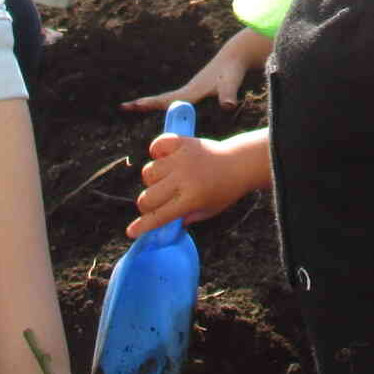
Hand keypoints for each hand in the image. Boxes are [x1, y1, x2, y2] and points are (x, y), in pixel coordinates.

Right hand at [121, 26, 272, 111]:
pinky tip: (169, 107)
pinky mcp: (200, 89)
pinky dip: (169, 103)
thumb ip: (229, 94)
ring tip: (140, 106)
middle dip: (144, 103)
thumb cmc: (233, 70)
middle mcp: (189, 89)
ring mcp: (194, 89)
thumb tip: (228, 106)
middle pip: (163, 99)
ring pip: (171, 99)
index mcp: (191, 91)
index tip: (129, 105)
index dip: (148, 104)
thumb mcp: (231, 83)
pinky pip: (181, 100)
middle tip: (124, 106)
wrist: (237, 54)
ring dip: (155, 103)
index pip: (165, 100)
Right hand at [127, 129, 272, 236]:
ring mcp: (181, 159)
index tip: (131, 231)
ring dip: (152, 179)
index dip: (142, 226)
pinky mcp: (183, 142)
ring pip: (148, 172)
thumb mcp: (208, 210)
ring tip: (165, 179)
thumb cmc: (225, 190)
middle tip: (155, 202)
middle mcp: (183, 179)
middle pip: (147, 197)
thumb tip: (162, 224)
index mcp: (190, 199)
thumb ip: (185, 218)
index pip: (159, 217)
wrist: (241, 163)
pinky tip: (164, 157)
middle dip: (146, 205)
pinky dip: (156, 150)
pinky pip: (158, 144)